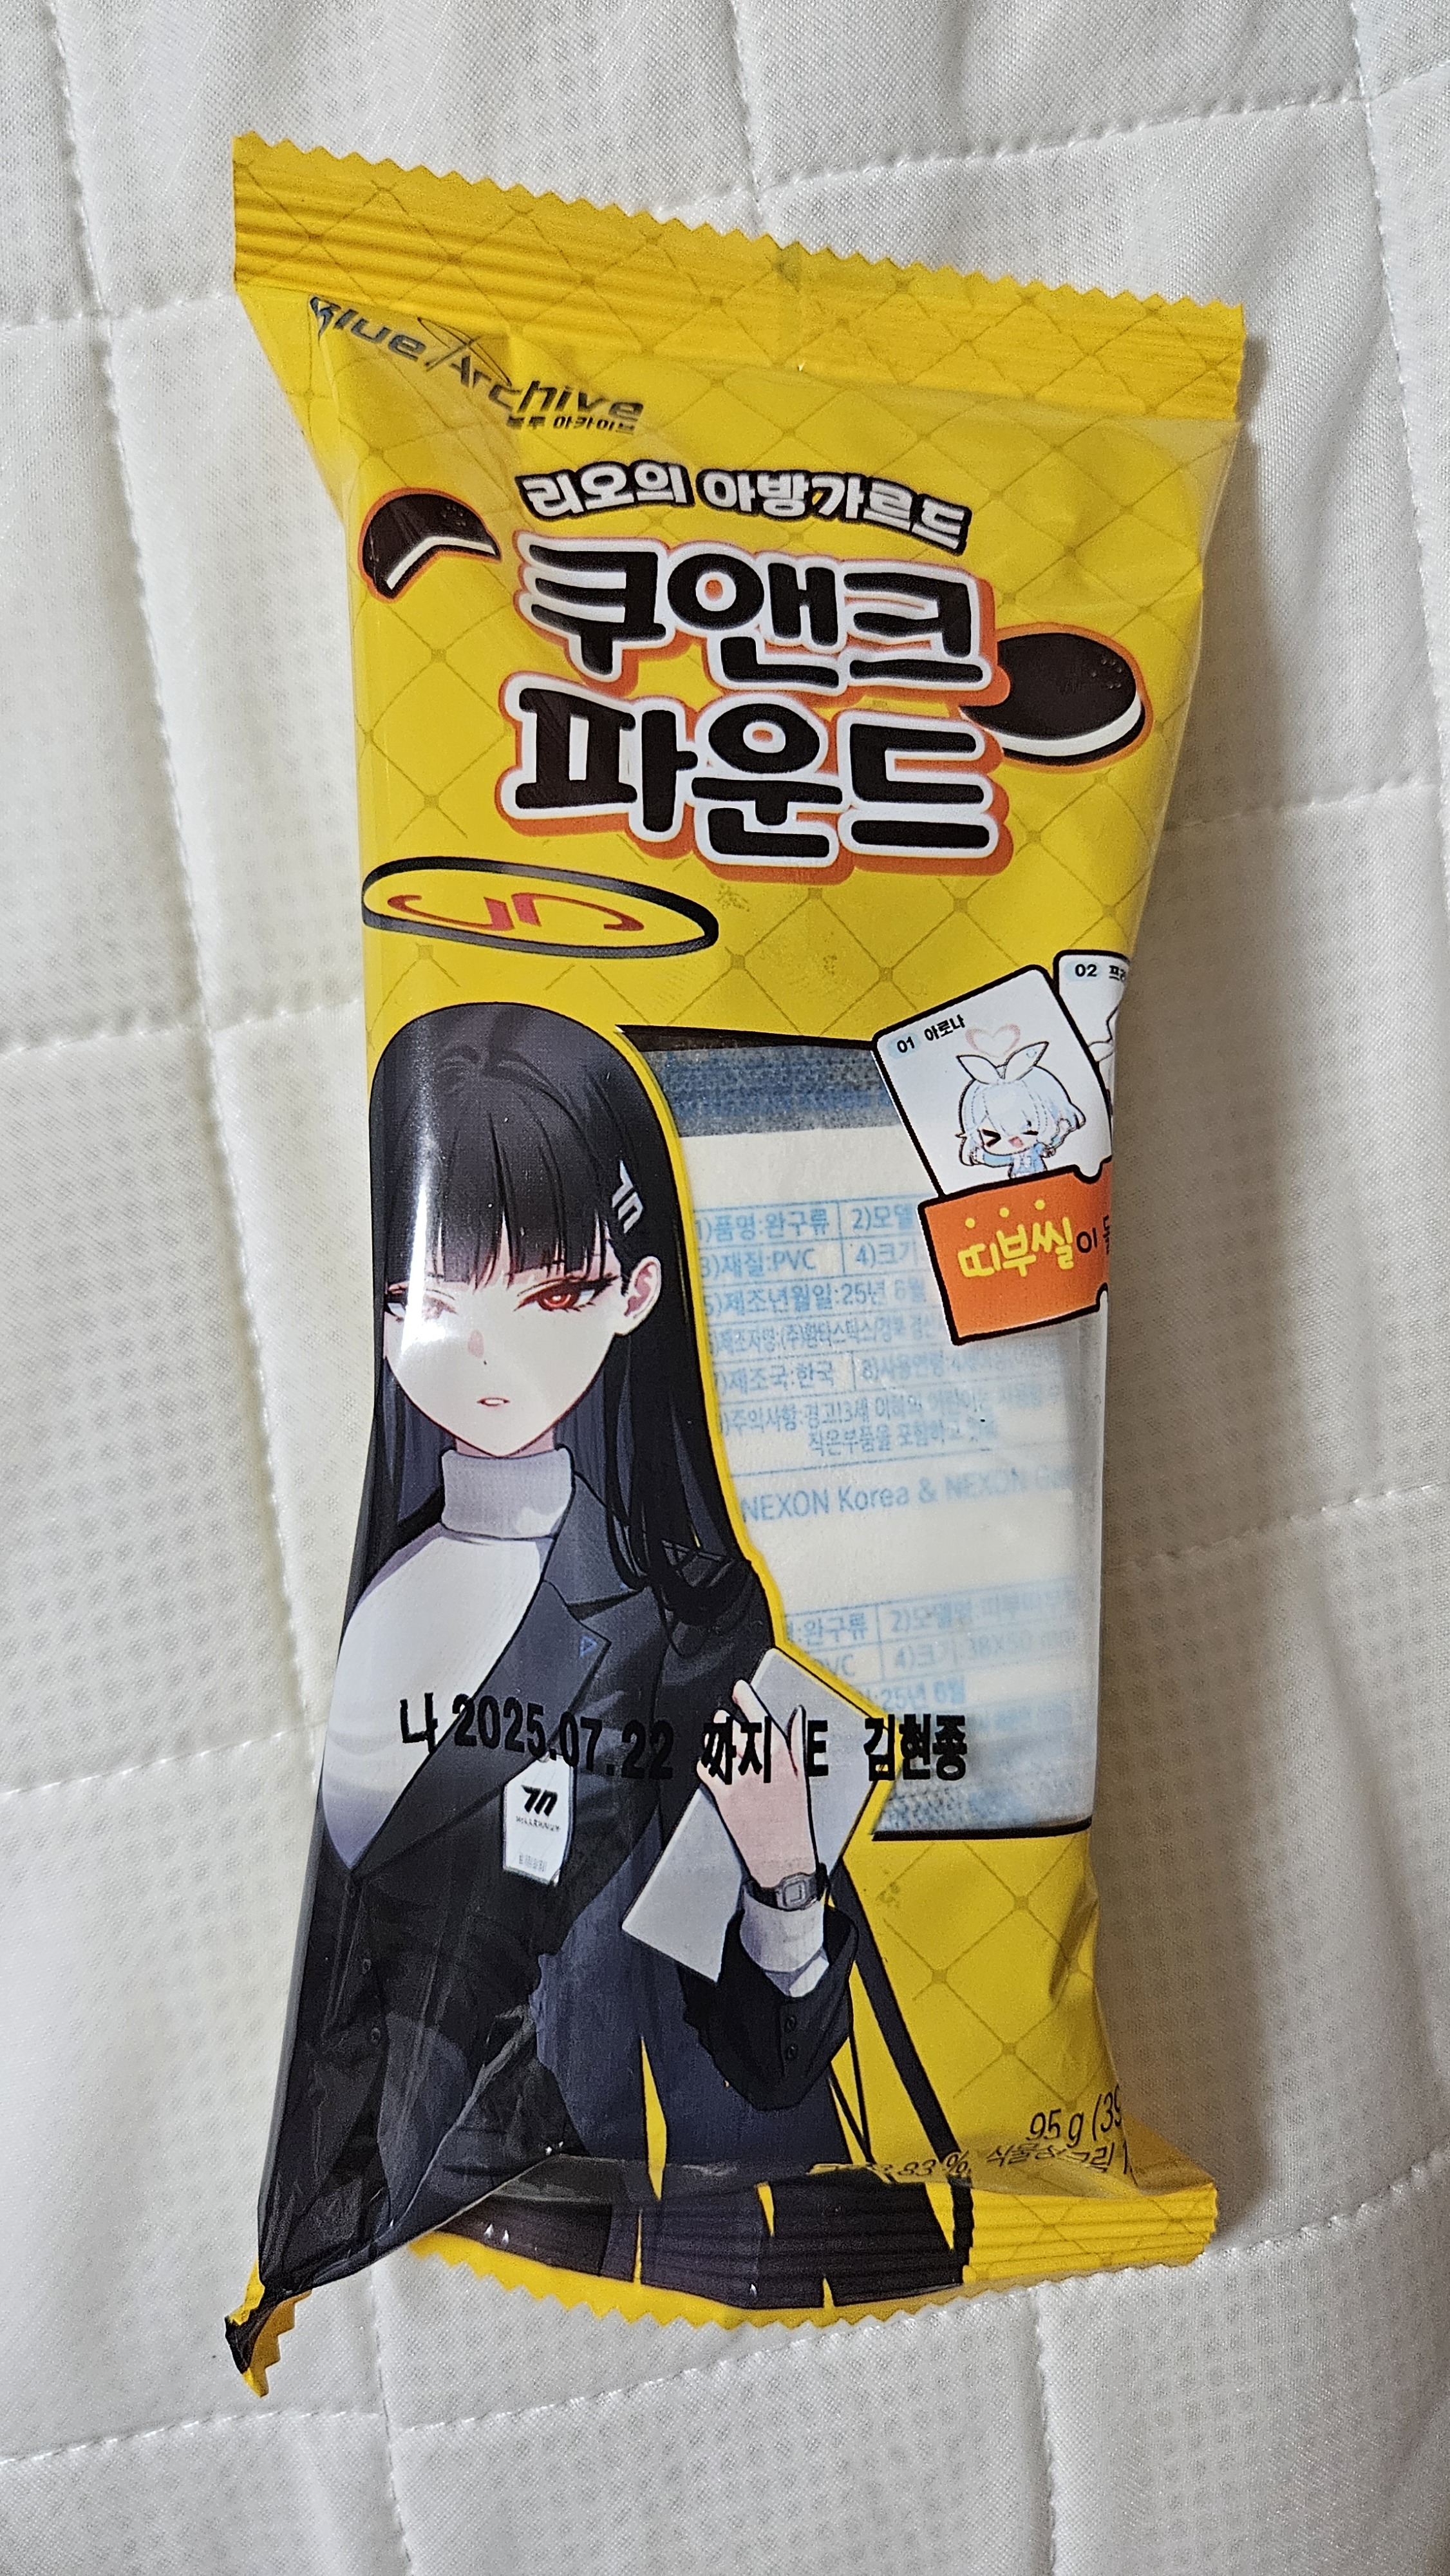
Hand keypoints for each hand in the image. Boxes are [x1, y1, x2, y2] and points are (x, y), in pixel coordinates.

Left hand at [697, 1680, 816, 1889]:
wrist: (783, 1856)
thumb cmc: (795, 1819)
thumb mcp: (802, 1776)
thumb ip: (797, 1742)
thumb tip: (797, 1716)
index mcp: (780, 1758)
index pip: (760, 1719)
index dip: (747, 1699)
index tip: (739, 1690)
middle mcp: (758, 1767)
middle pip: (735, 1731)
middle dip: (726, 1721)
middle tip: (723, 1718)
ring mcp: (739, 1781)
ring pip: (718, 1747)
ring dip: (715, 1739)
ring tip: (718, 1739)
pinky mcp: (724, 1797)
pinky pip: (707, 1770)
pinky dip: (706, 1763)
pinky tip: (713, 1765)